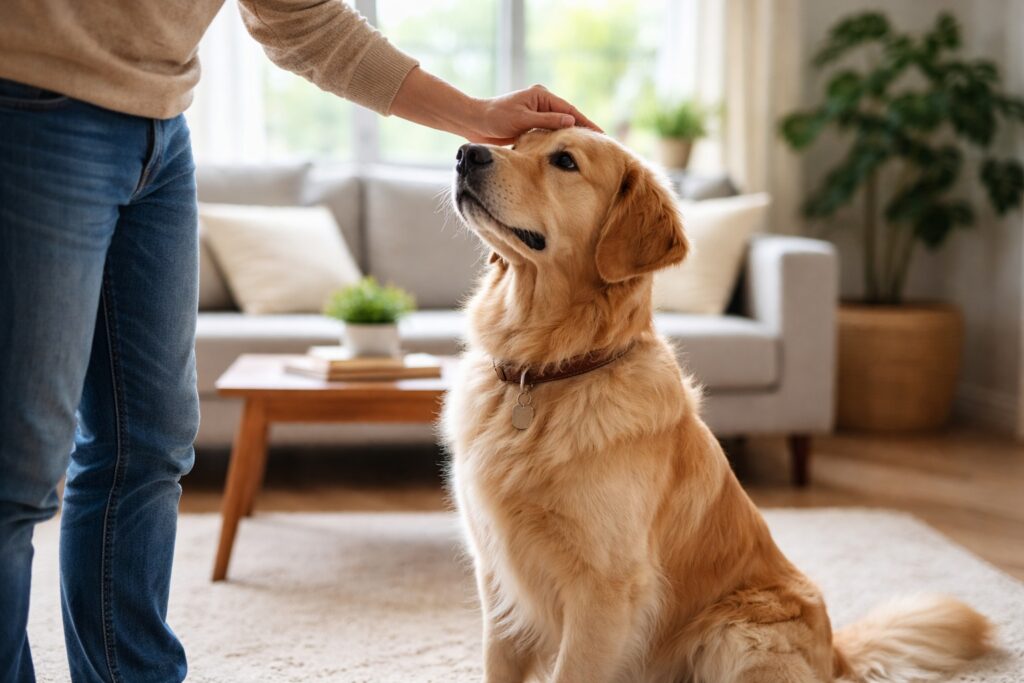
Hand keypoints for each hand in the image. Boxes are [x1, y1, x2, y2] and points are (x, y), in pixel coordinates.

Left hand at [469, 84, 603, 144]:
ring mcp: (536, 114)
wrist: (474, 122)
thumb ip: (547, 120)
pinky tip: (566, 151)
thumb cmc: (495, 118)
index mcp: (541, 96)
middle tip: (600, 143)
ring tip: (587, 149)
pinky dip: (558, 140)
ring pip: (559, 126)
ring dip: (571, 136)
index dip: (586, 122)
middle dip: (583, 129)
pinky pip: (549, 133)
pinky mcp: (530, 125)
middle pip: (567, 117)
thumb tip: (572, 121)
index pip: (570, 110)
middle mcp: (541, 103)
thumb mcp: (522, 119)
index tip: (600, 134)